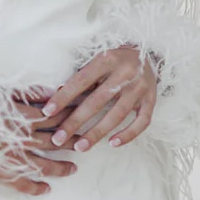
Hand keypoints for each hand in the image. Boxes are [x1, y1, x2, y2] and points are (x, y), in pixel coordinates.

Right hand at [0, 84, 85, 196]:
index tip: (83, 116)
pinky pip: (21, 183)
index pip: (54, 117)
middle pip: (54, 141)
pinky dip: (34, 187)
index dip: (70, 116)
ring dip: (60, 167)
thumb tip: (52, 93)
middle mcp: (19, 138)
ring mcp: (10, 156)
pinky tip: (46, 189)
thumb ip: (27, 92)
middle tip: (87, 143)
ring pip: (42, 164)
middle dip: (72, 141)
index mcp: (20, 116)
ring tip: (73, 169)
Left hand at [38, 44, 157, 152]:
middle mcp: (126, 72)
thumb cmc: (114, 59)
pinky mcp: (152, 99)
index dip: (63, 97)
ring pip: (117, 115)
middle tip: (58, 139)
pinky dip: (128, 135)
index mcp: (108, 58)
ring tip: (80, 147)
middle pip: (97, 101)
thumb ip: (81, 77)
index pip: (81, 81)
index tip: (47, 112)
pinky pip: (142, 122)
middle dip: (75, 122)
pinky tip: (112, 144)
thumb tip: (56, 96)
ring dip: (97, 133)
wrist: (147, 52)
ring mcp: (141, 87)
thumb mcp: (97, 59)